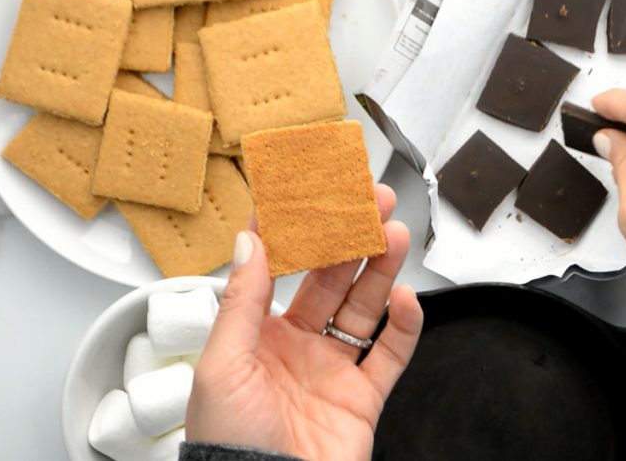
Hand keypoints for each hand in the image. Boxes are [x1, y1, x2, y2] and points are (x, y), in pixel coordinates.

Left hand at [185, 184, 422, 459]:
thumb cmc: (228, 445)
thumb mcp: (221, 365)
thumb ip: (240, 302)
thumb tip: (251, 241)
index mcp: (256, 336)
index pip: (279, 268)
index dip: (295, 228)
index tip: (308, 190)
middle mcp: (296, 347)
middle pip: (329, 279)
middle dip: (349, 238)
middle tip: (368, 202)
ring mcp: (332, 370)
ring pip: (363, 307)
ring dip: (379, 268)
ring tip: (394, 233)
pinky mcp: (362, 398)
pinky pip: (391, 354)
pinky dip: (404, 325)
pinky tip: (405, 297)